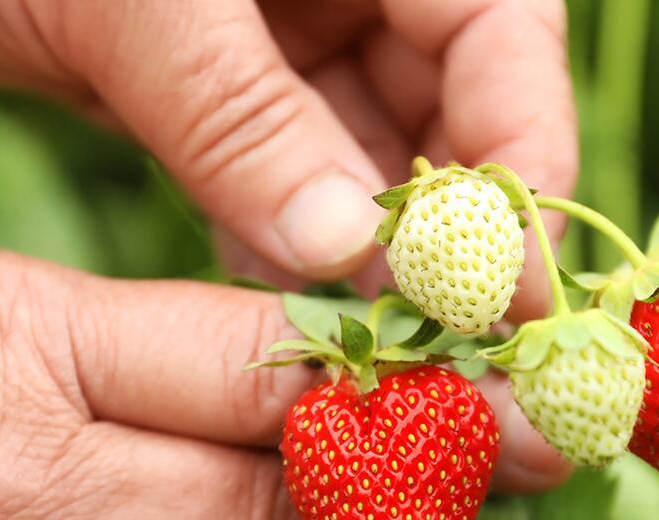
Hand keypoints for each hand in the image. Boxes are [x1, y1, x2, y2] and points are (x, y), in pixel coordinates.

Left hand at [0, 0, 577, 316]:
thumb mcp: (138, 3)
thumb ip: (246, 120)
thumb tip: (344, 254)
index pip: (507, 45)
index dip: (519, 169)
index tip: (504, 291)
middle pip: (455, 118)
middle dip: (443, 234)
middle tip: (435, 347)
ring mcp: (292, 37)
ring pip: (370, 163)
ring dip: (366, 256)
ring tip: (363, 347)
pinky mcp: (226, 92)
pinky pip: (286, 181)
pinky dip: (288, 246)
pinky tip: (284, 309)